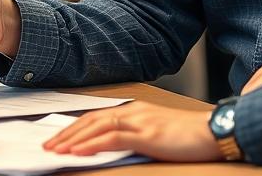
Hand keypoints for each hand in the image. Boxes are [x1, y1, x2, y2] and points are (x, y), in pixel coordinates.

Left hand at [43, 102, 219, 160]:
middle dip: (66, 133)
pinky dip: (92, 144)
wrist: (215, 131)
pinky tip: (78, 151)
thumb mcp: (156, 135)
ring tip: (55, 149)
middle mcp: (133, 111)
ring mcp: (139, 121)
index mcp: (134, 111)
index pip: (96, 118)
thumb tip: (111, 148)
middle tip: (47, 145)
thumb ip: (134, 137)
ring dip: (72, 139)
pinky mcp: (146, 134)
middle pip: (90, 120)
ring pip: (96, 128)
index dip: (74, 128)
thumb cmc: (190, 136)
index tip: (58, 139)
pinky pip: (112, 138)